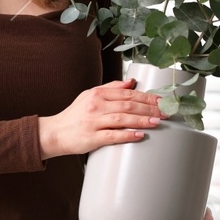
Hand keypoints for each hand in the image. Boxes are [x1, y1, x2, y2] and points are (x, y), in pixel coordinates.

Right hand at [38, 77, 163, 159]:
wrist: (54, 133)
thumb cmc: (74, 116)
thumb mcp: (89, 96)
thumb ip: (110, 88)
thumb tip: (131, 82)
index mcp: (97, 94)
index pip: (127, 93)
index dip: (147, 96)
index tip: (162, 100)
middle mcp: (96, 106)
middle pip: (128, 104)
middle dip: (150, 108)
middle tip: (165, 112)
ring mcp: (93, 122)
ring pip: (122, 118)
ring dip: (142, 120)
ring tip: (157, 122)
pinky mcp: (91, 138)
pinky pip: (112, 136)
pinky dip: (127, 135)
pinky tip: (139, 135)